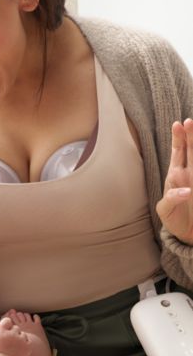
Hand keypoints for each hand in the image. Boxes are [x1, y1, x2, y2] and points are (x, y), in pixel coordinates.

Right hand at [0, 317, 31, 355]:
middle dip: (13, 333)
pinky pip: (28, 340)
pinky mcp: (27, 346)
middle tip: (10, 342)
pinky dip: (25, 344)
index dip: (7, 326)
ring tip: (14, 346)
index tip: (5, 332)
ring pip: (23, 334)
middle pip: (16, 328)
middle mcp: (12, 335)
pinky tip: (19, 349)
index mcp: (2, 332)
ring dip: (20, 338)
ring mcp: (20, 340)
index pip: (7, 321)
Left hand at [156, 120, 192, 245]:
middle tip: (190, 121)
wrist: (188, 234)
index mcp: (176, 175)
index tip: (177, 124)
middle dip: (191, 135)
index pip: (177, 152)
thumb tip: (186, 191)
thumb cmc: (174, 219)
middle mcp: (190, 173)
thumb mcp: (165, 210)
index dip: (177, 138)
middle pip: (192, 150)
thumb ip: (172, 199)